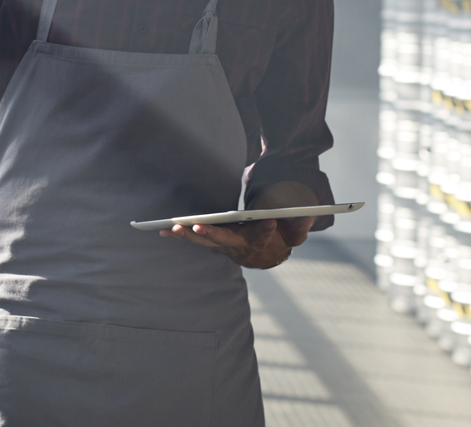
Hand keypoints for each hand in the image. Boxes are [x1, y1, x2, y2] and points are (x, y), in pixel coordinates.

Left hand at [159, 217, 305, 268]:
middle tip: (198, 226)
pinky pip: (196, 240)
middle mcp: (240, 246)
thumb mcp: (295, 232)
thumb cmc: (281, 237)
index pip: (265, 237)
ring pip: (206, 241)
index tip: (269, 223)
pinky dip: (180, 235)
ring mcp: (225, 245)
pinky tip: (163, 231)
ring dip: (189, 235)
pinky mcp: (214, 242)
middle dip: (212, 234)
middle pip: (225, 241)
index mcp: (261, 242)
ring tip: (172, 227)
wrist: (267, 255)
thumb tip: (307, 216)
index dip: (267, 230)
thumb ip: (300, 226)